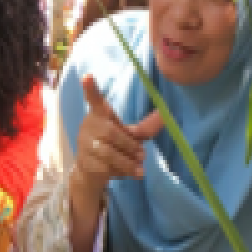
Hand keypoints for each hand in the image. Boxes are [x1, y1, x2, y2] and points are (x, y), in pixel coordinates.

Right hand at [71, 74, 163, 205]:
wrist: (91, 171)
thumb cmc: (112, 146)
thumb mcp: (129, 135)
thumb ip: (146, 127)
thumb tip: (167, 116)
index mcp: (99, 114)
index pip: (94, 99)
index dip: (90, 89)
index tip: (87, 77)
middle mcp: (89, 126)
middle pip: (111, 133)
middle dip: (130, 145)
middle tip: (143, 154)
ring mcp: (84, 145)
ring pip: (109, 153)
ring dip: (128, 162)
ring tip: (139, 169)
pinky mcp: (85, 163)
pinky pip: (105, 168)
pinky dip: (121, 173)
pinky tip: (127, 174)